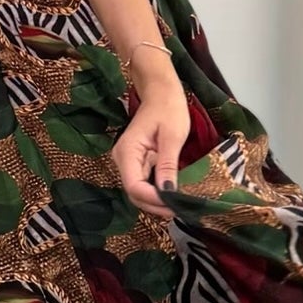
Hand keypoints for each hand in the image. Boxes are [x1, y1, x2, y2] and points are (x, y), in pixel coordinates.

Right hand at [112, 75, 190, 220]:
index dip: (153, 200)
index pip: (134, 186)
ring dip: (156, 201)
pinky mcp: (137, 163)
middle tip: (180, 210)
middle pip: (134, 193)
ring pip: (139, 191)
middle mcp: (122, 160)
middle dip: (155, 205)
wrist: (161, 92)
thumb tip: (167, 192)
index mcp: (127, 152)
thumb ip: (167, 165)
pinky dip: (157, 192)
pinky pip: (144, 182)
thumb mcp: (172, 136)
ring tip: (178, 205)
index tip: (175, 204)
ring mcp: (128, 162)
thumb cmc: (168, 108)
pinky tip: (172, 195)